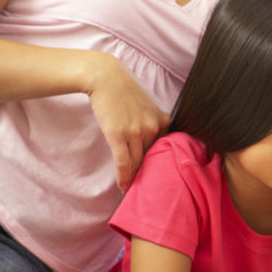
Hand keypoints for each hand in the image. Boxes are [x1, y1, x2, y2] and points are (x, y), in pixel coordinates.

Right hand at [84, 51, 168, 191]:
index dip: (161, 165)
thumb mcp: (148, 107)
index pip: (164, 150)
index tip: (162, 179)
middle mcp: (154, 127)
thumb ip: (154, 124)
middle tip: (150, 192)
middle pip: (152, 158)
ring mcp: (137, 132)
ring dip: (135, 180)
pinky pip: (123, 162)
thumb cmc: (126, 93)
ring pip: (137, 163)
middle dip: (150, 175)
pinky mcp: (119, 135)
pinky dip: (124, 177)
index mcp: (164, 121)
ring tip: (134, 193)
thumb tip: (154, 143)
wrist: (106, 78)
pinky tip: (124, 188)